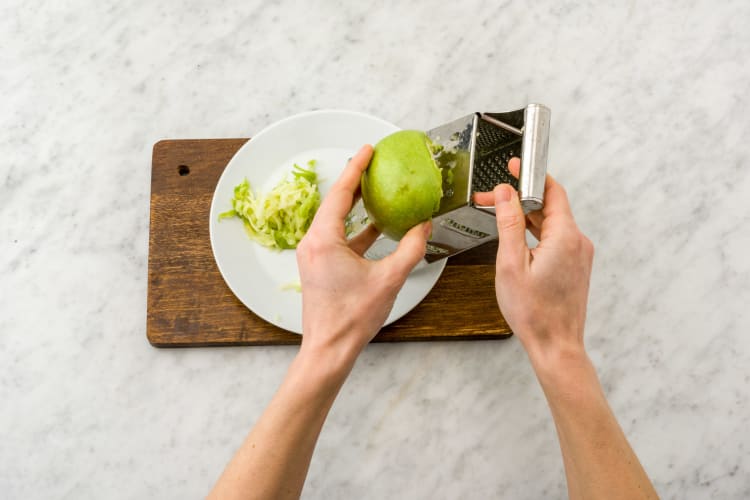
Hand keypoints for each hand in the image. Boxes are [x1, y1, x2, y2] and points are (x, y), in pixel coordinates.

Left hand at [296, 144, 430, 363]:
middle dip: (355, 182)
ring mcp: (314, 255)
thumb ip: (411, 249)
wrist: (330, 349)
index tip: (368, 150)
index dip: (356, 168)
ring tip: (376, 188)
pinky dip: (357, 229)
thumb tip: (425, 226)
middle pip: (335, 203)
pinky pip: (338, 238)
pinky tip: (378, 226)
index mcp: (324, 240)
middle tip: (374, 163)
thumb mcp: (389, 279)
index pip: (341, 194)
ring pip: (336, 220)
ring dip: (356, 206)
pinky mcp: (320, 266)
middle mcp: (313, 243)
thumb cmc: (353, 317)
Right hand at [474, 158, 593, 361]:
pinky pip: (555, 237)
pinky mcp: (575, 265)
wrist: (555, 345)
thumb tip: (507, 194)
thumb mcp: (511, 264)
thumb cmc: (534, 312)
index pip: (552, 191)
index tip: (514, 167)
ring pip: (551, 222)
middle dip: (519, 198)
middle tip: (491, 198)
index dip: (531, 175)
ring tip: (498, 216)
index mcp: (566, 237)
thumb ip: (509, 224)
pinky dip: (534, 231)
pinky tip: (515, 236)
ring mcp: (579, 254)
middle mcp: (578, 242)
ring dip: (525, 216)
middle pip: (549, 205)